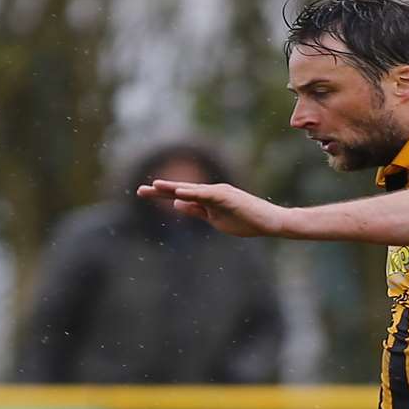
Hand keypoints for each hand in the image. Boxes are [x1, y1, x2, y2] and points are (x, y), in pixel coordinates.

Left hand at [137, 180, 290, 237]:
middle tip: (139, 191)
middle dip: (160, 190)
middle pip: (181, 190)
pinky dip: (193, 193)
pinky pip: (207, 195)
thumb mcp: (213, 218)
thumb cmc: (245, 220)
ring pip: (192, 190)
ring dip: (174, 187)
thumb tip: (176, 204)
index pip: (179, 196)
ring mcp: (219, 193)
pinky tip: (180, 193)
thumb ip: (196, 210)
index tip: (142, 192)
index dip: (160, 194)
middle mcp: (210, 192)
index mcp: (206, 199)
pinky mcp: (228, 197)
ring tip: (155, 186)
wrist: (269, 222)